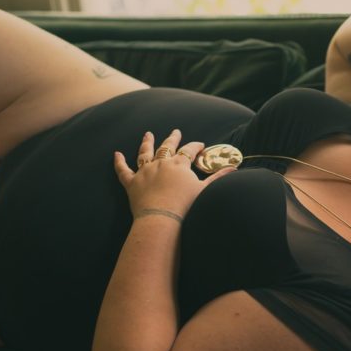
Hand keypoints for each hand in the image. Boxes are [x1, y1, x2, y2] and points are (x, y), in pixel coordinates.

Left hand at [114, 129, 235, 219]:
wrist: (162, 219)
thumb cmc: (186, 207)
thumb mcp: (205, 191)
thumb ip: (218, 178)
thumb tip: (234, 168)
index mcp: (179, 165)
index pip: (188, 151)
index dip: (195, 146)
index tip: (200, 145)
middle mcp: (161, 163)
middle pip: (166, 146)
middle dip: (172, 138)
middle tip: (175, 131)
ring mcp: (145, 172)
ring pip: (144, 153)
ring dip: (146, 142)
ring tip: (147, 134)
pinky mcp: (131, 183)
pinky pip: (123, 170)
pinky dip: (119, 162)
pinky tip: (116, 154)